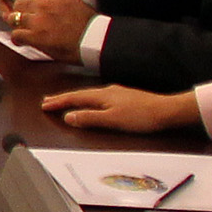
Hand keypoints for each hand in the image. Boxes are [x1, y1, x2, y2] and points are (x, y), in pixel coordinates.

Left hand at [0, 0, 94, 59]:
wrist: (94, 39)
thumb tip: (34, 0)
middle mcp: (44, 2)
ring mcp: (39, 19)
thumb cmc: (86, 23)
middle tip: (29, 21)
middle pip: (18, 3)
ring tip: (27, 31)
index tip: (30, 5)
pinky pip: (16, 34)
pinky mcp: (35, 35)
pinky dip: (19, 39)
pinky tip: (25, 41)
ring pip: (14, 18)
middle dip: (22, 12)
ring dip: (19, 25)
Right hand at [40, 84, 199, 134]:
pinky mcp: (125, 97)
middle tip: (48, 101)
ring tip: (65, 102)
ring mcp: (117, 93)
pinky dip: (89, 100)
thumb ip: (90, 118)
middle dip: (63, 98)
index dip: (58, 102)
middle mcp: (107, 91)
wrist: (167, 111)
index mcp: (102, 96)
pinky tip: (93, 103)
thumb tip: (69, 117)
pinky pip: (99, 97)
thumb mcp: (112, 120)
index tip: (44, 105)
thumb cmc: (142, 116)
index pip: (74, 98)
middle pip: (80, 94)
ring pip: (89, 95)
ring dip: (75, 99)